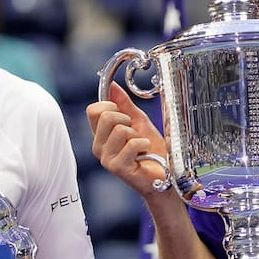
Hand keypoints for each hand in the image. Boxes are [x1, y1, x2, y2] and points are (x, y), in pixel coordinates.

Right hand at [86, 82, 168, 196]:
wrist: (165, 173)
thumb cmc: (151, 150)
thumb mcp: (138, 121)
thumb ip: (124, 104)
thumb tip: (112, 85)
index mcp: (100, 134)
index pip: (93, 110)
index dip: (111, 106)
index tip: (125, 115)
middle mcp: (98, 146)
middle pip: (106, 116)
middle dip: (127, 120)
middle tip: (135, 133)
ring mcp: (106, 158)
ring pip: (119, 129)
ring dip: (137, 135)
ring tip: (140, 146)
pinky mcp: (117, 167)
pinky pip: (131, 143)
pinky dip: (144, 144)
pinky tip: (144, 153)